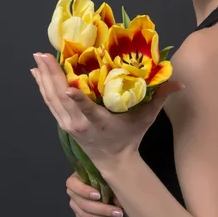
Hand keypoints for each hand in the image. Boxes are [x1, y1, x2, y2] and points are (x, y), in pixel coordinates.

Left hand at [31, 52, 183, 173]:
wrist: (113, 161)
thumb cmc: (129, 137)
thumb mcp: (146, 119)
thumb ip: (160, 99)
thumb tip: (181, 84)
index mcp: (99, 122)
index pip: (87, 110)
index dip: (77, 99)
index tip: (67, 87)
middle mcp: (79, 124)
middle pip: (61, 99)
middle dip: (51, 75)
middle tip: (42, 54)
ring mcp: (68, 124)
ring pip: (51, 99)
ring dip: (43, 78)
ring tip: (37, 58)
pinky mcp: (63, 123)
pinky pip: (49, 103)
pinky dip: (42, 87)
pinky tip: (36, 73)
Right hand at [66, 172, 130, 216]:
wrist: (106, 185)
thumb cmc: (105, 178)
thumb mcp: (107, 177)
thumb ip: (110, 185)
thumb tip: (118, 202)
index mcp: (75, 179)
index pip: (72, 184)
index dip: (84, 191)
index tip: (98, 195)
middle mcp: (73, 194)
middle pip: (83, 204)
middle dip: (102, 210)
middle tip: (118, 212)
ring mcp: (75, 206)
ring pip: (86, 216)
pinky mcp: (80, 216)